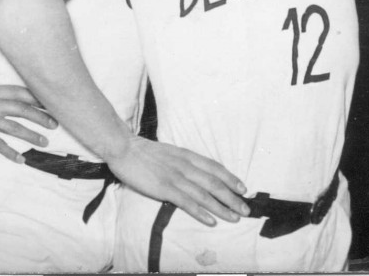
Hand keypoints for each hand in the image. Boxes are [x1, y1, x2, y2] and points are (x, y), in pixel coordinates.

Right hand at [0, 85, 57, 162]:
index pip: (19, 91)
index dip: (36, 96)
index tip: (50, 101)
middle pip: (22, 108)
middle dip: (41, 116)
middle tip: (55, 123)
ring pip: (15, 126)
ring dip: (32, 135)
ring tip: (44, 142)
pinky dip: (11, 153)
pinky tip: (20, 160)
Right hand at [107, 137, 249, 225]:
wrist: (122, 146)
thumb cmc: (142, 150)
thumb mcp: (168, 151)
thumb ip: (181, 161)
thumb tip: (193, 172)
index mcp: (186, 155)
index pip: (214, 167)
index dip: (230, 178)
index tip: (243, 188)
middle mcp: (185, 166)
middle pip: (214, 182)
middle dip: (232, 197)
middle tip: (245, 209)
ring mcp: (175, 177)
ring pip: (204, 194)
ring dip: (222, 207)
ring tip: (235, 217)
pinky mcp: (164, 187)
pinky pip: (187, 202)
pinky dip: (201, 212)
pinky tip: (211, 220)